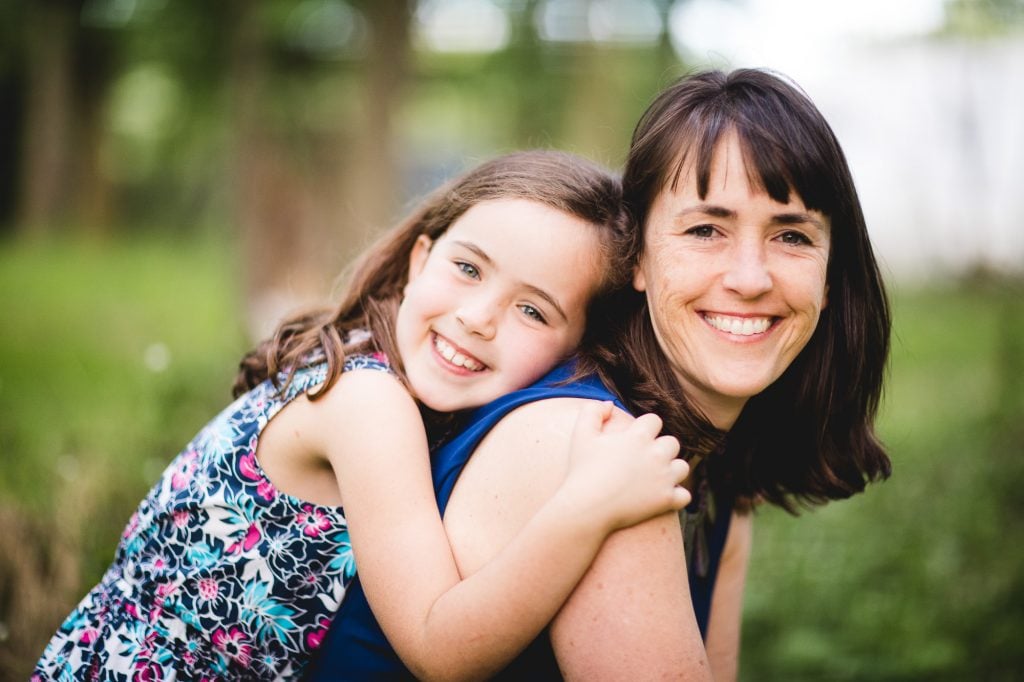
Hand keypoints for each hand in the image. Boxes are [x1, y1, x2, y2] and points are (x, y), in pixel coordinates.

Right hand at [560, 402, 690, 532]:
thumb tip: (609, 404)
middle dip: (661, 448)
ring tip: (656, 477)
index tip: (634, 438)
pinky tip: (662, 497)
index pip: (655, 421)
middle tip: (645, 459)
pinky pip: (684, 495)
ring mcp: (664, 478)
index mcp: (638, 437)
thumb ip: (593, 411)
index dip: (645, 428)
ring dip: (672, 470)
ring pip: (682, 467)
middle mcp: (656, 455)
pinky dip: (676, 496)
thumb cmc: (582, 470)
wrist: (586, 507)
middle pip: (672, 443)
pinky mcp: (666, 500)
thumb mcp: (581, 434)